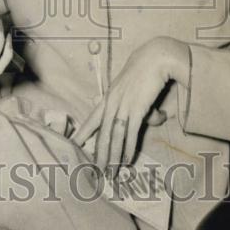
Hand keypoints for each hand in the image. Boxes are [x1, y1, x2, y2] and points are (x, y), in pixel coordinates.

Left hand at [72, 37, 189, 170]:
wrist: (154, 57)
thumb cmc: (146, 71)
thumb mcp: (137, 90)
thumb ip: (143, 106)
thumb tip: (157, 119)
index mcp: (109, 97)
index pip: (92, 119)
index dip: (82, 133)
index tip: (72, 145)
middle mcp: (112, 102)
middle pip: (102, 133)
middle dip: (99, 154)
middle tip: (94, 171)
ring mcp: (123, 105)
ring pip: (114, 136)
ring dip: (113, 157)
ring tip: (110, 172)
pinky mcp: (137, 108)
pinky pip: (130, 133)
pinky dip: (128, 148)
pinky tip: (126, 160)